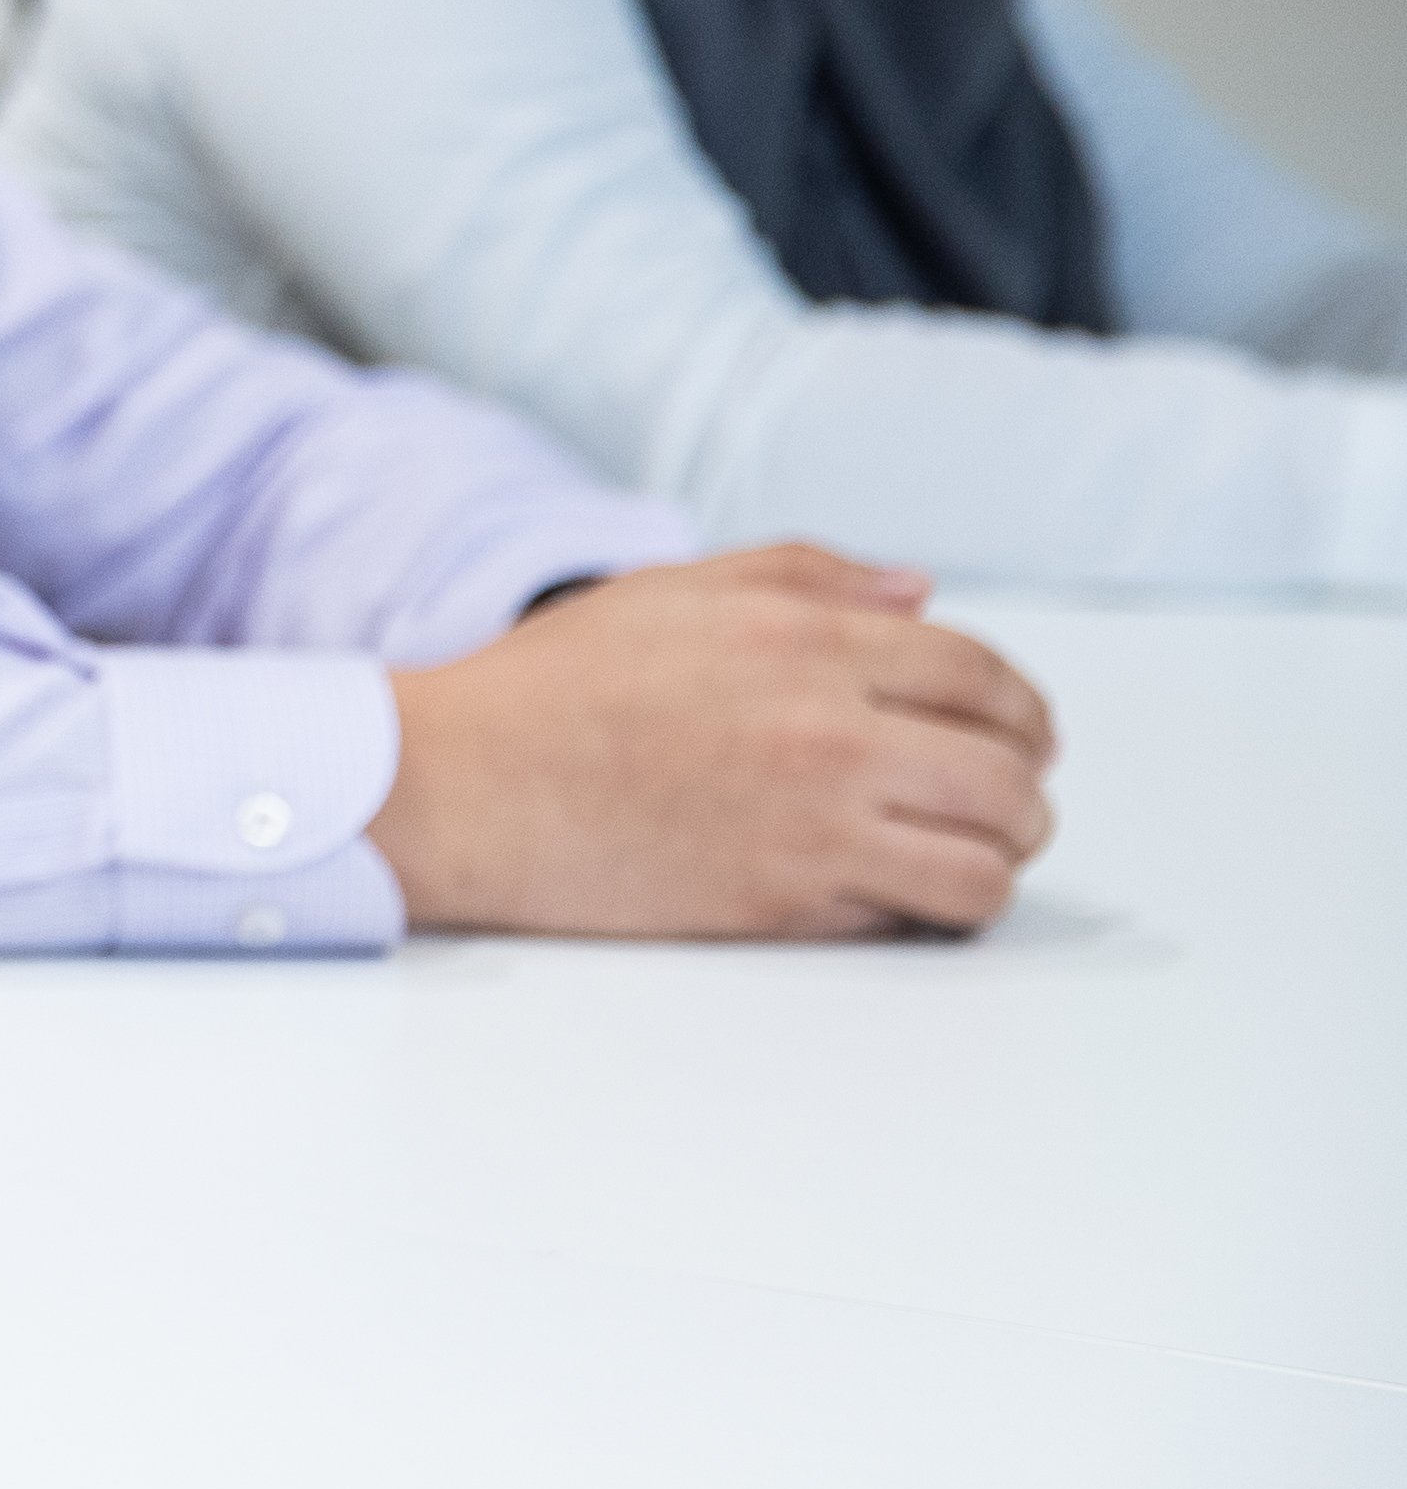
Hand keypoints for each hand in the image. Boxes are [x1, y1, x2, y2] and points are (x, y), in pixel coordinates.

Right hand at [367, 545, 1057, 937]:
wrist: (461, 786)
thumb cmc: (551, 686)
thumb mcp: (671, 590)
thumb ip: (805, 575)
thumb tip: (920, 595)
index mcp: (801, 640)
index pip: (979, 676)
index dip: (1024, 709)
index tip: (1025, 733)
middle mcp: (824, 732)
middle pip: (1005, 775)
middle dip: (1026, 791)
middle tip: (1011, 800)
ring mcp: (810, 826)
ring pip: (985, 862)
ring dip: (999, 858)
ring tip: (973, 853)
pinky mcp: (782, 904)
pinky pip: (913, 913)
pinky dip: (929, 905)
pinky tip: (899, 887)